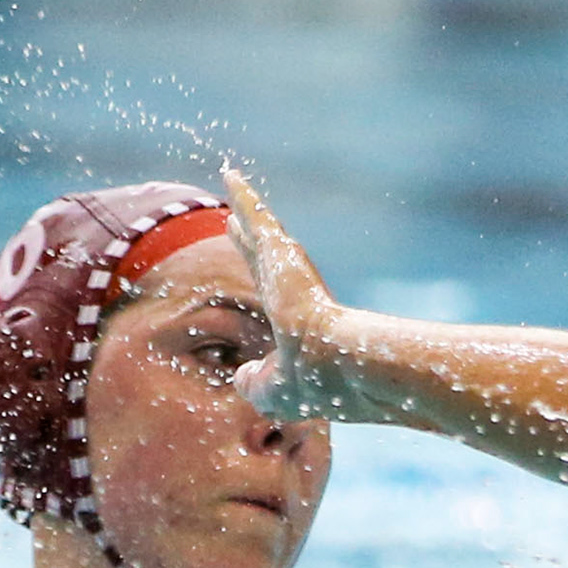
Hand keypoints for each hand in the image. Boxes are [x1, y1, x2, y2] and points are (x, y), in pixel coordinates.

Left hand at [222, 166, 344, 421]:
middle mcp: (293, 290)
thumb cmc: (314, 386)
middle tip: (237, 219)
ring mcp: (289, 269)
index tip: (257, 269)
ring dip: (248, 210)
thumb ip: (255, 383)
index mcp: (296, 322)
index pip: (275, 296)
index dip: (263, 280)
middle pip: (266, 257)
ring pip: (262, 232)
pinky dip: (244, 196)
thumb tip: (241, 376)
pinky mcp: (281, 252)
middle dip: (251, 238)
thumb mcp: (276, 393)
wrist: (337, 366)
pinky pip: (256, 216)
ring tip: (234, 187)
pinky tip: (229, 175)